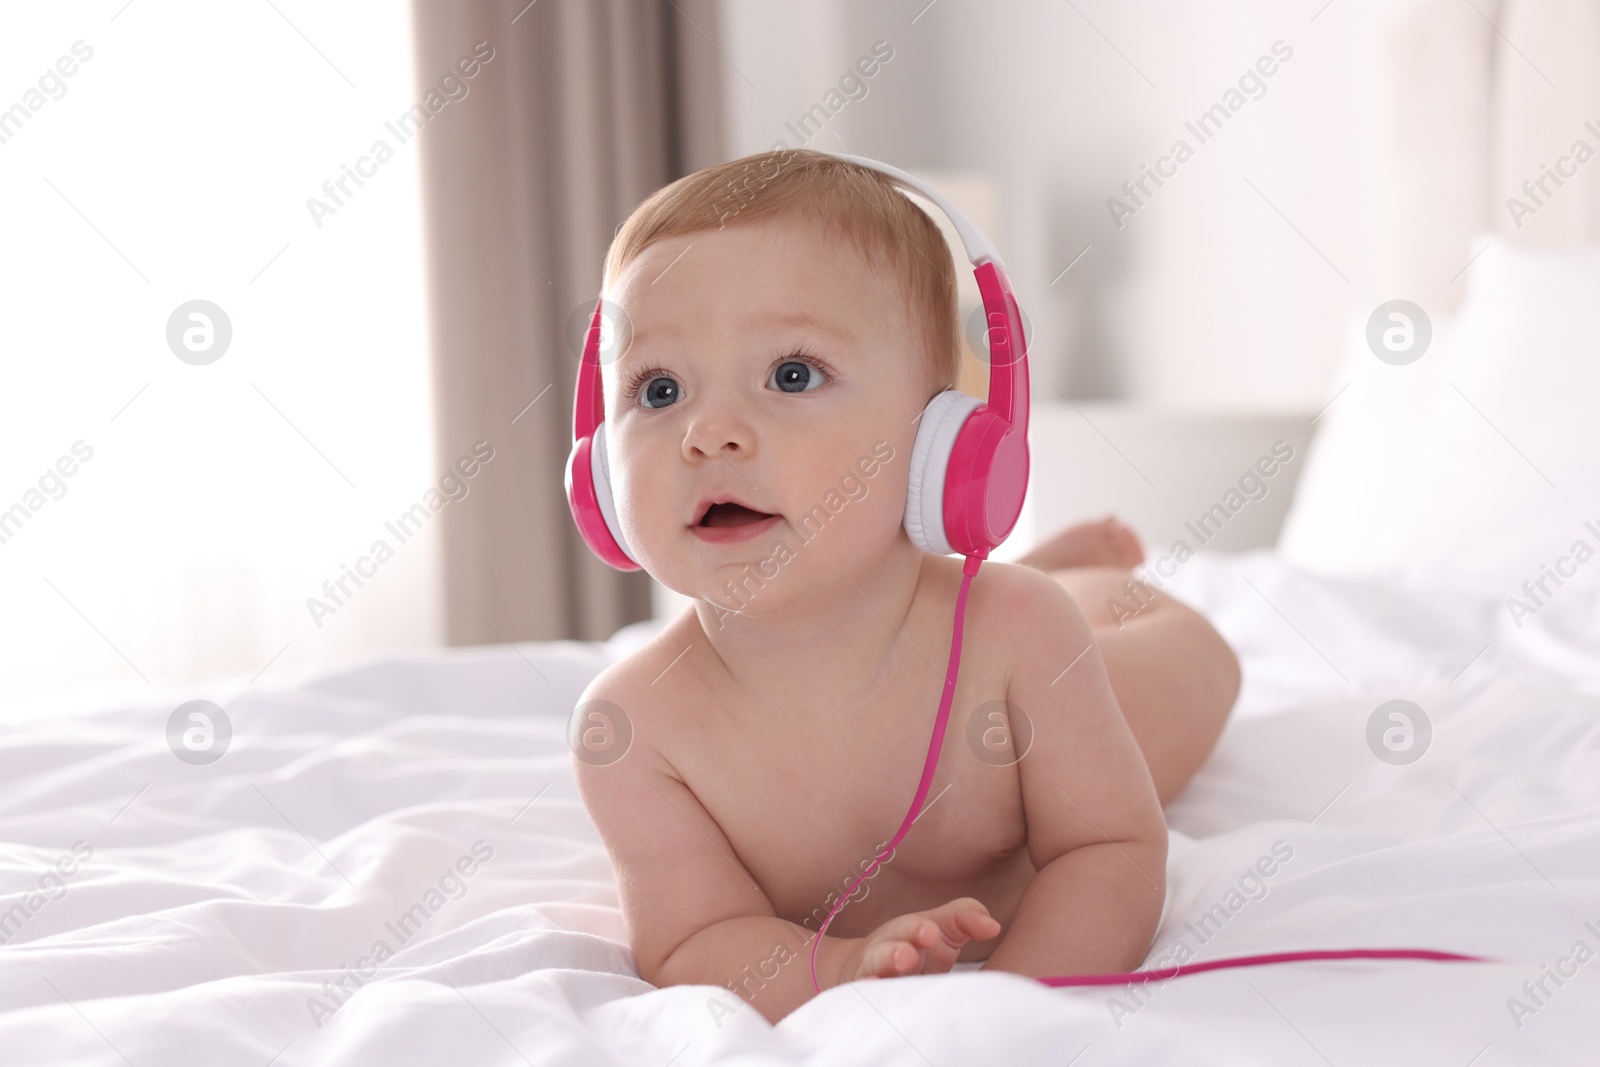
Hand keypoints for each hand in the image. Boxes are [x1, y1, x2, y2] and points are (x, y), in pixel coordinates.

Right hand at [836, 898, 1001, 983]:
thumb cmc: (917, 947)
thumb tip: (994, 927)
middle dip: (897, 952)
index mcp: (907, 934)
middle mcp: (887, 952)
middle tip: (908, 955)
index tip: (931, 933)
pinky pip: (864, 997)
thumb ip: (966, 919)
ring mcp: (874, 975)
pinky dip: (866, 994)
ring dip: (882, 971)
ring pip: (873, 973)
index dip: (919, 931)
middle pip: (888, 951)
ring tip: (895, 971)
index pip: (913, 929)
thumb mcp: (941, 928)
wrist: (868, 967)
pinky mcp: (867, 998)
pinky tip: (871, 991)